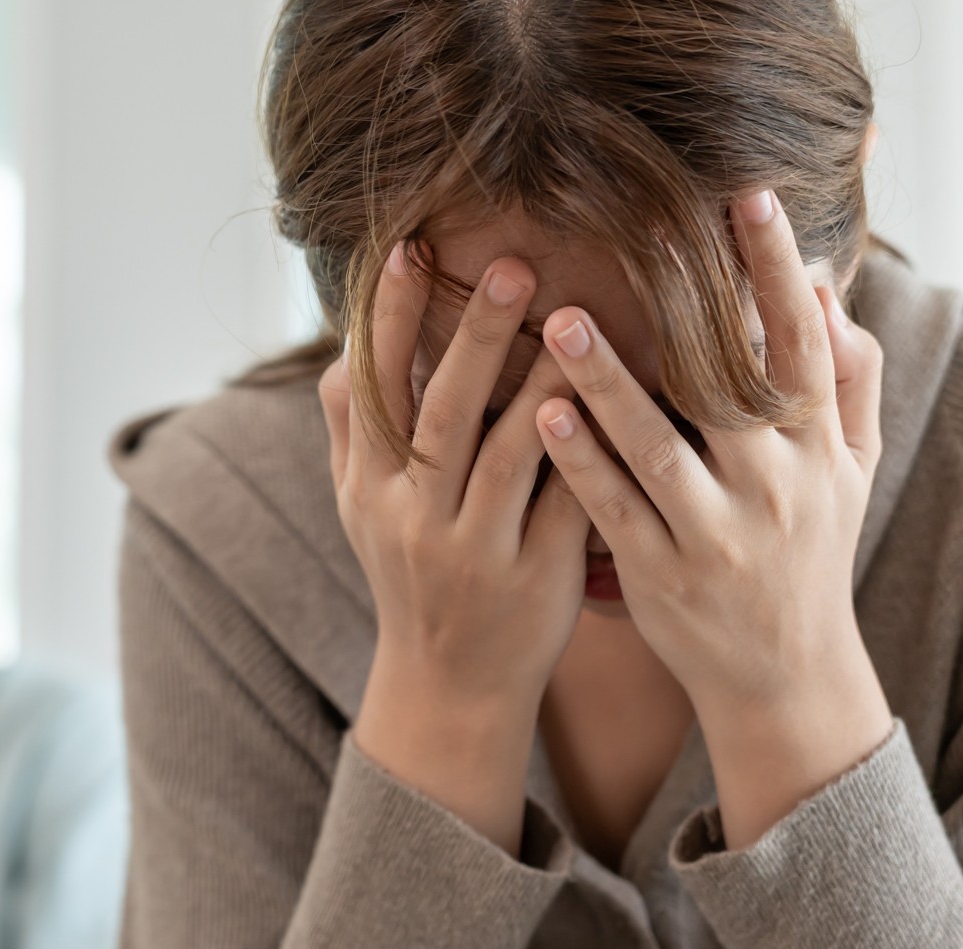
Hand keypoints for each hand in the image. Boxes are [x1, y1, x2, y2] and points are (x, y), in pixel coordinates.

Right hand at [320, 242, 592, 852]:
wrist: (449, 686)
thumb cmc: (410, 578)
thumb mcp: (360, 511)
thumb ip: (350, 433)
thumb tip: (340, 353)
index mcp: (370, 489)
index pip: (373, 388)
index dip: (388, 317)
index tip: (411, 246)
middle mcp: (414, 518)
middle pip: (442, 413)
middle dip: (474, 335)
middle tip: (514, 264)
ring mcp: (475, 551)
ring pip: (509, 455)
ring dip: (544, 383)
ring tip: (579, 320)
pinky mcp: (536, 578)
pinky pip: (567, 503)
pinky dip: (591, 451)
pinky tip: (622, 402)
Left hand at [534, 190, 893, 850]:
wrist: (786, 678)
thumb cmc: (812, 556)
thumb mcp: (852, 473)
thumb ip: (847, 384)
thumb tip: (829, 294)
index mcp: (819, 450)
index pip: (801, 344)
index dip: (776, 270)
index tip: (747, 200)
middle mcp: (774, 488)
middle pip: (726, 383)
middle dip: (686, 309)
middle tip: (638, 235)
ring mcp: (714, 534)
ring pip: (658, 445)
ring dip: (607, 381)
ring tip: (561, 320)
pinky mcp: (661, 575)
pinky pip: (614, 509)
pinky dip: (579, 460)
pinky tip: (541, 413)